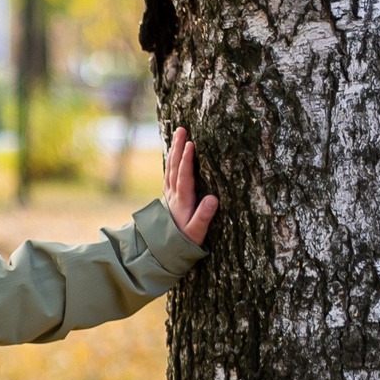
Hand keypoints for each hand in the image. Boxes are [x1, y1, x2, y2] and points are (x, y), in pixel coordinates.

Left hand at [164, 126, 216, 245]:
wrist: (166, 250)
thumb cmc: (186, 241)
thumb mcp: (197, 232)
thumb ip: (204, 216)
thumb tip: (213, 198)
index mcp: (182, 202)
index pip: (184, 177)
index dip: (187, 161)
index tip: (190, 144)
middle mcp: (173, 195)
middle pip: (174, 168)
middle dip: (178, 148)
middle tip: (182, 129)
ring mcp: (170, 194)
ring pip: (171, 168)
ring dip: (174, 150)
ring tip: (178, 133)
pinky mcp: (170, 196)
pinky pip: (170, 173)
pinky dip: (172, 160)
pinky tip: (174, 151)